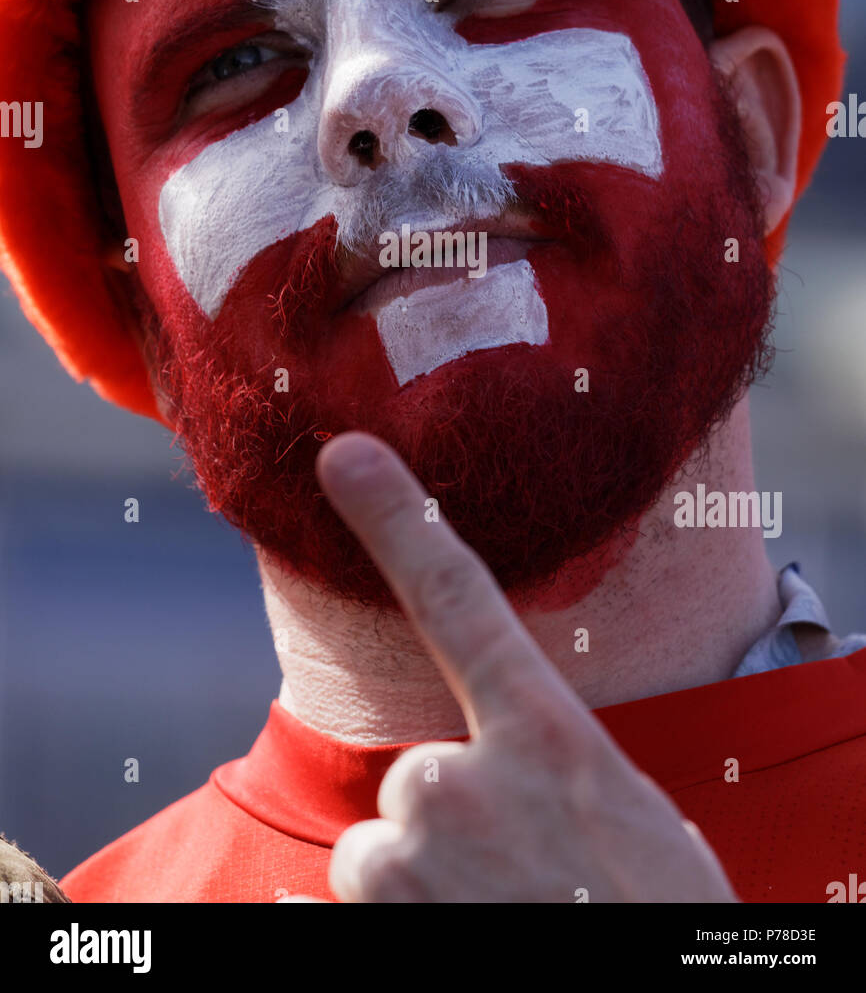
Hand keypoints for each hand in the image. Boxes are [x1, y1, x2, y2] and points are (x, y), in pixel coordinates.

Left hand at [303, 431, 737, 904]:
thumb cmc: (653, 925)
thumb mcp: (630, 827)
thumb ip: (551, 773)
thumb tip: (502, 771)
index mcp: (547, 740)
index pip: (460, 599)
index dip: (398, 519)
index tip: (342, 456)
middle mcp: (463, 781)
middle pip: (412, 779)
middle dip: (448, 829)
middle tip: (520, 888)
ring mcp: (412, 857)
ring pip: (380, 856)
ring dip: (422, 895)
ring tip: (499, 924)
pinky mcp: (373, 924)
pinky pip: (350, 913)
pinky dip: (396, 933)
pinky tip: (467, 941)